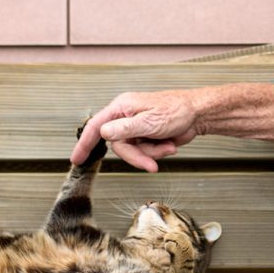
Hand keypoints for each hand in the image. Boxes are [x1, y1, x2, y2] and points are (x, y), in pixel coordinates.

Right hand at [71, 90, 199, 171]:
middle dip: (137, 157)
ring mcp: (136, 128)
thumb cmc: (177, 110)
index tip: (76, 160)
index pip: (95, 127)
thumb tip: (103, 132)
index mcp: (122, 108)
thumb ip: (125, 129)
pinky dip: (157, 152)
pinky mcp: (146, 136)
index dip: (84, 144)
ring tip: (168, 146)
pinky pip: (144, 152)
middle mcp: (126, 118)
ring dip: (151, 154)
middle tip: (152, 164)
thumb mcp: (150, 122)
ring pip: (133, 152)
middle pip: (119, 146)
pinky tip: (169, 144)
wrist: (197, 114)